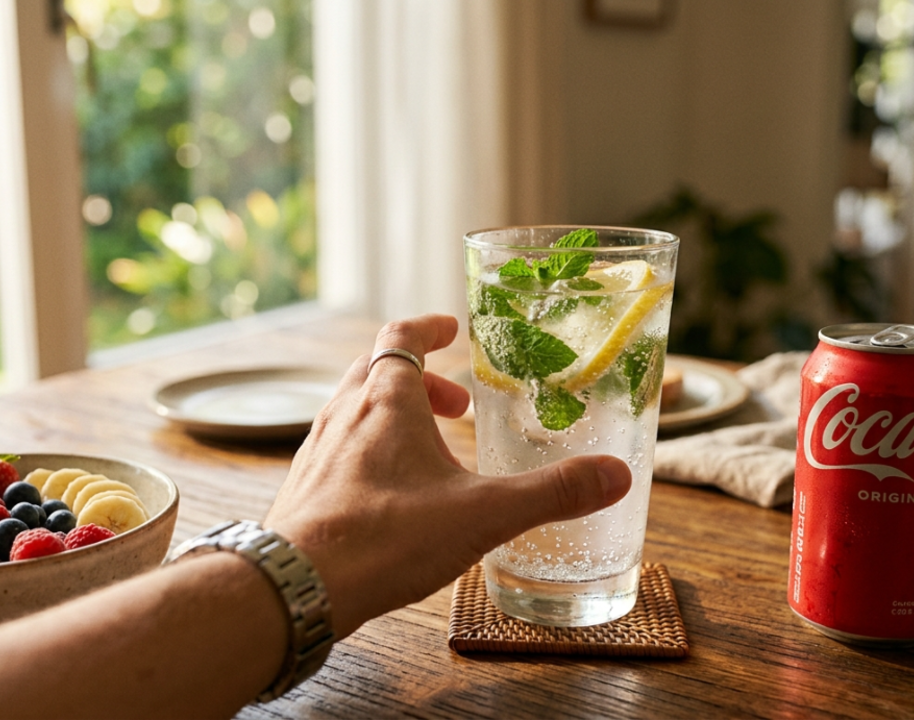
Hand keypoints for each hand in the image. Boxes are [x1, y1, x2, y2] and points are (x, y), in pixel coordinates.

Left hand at [265, 314, 631, 637]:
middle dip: (420, 378)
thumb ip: (551, 493)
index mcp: (385, 399)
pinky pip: (339, 452)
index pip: (400, 335)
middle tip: (455, 403)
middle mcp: (343, 414)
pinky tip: (393, 497)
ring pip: (355, 411)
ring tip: (430, 452)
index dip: (428, 326)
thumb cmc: (384, 537)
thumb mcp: (483, 514)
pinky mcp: (304, 489)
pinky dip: (370, 454)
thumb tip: (615, 475)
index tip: (450, 328)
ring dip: (394, 417)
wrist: (298, 586)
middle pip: (376, 371)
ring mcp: (317, 451)